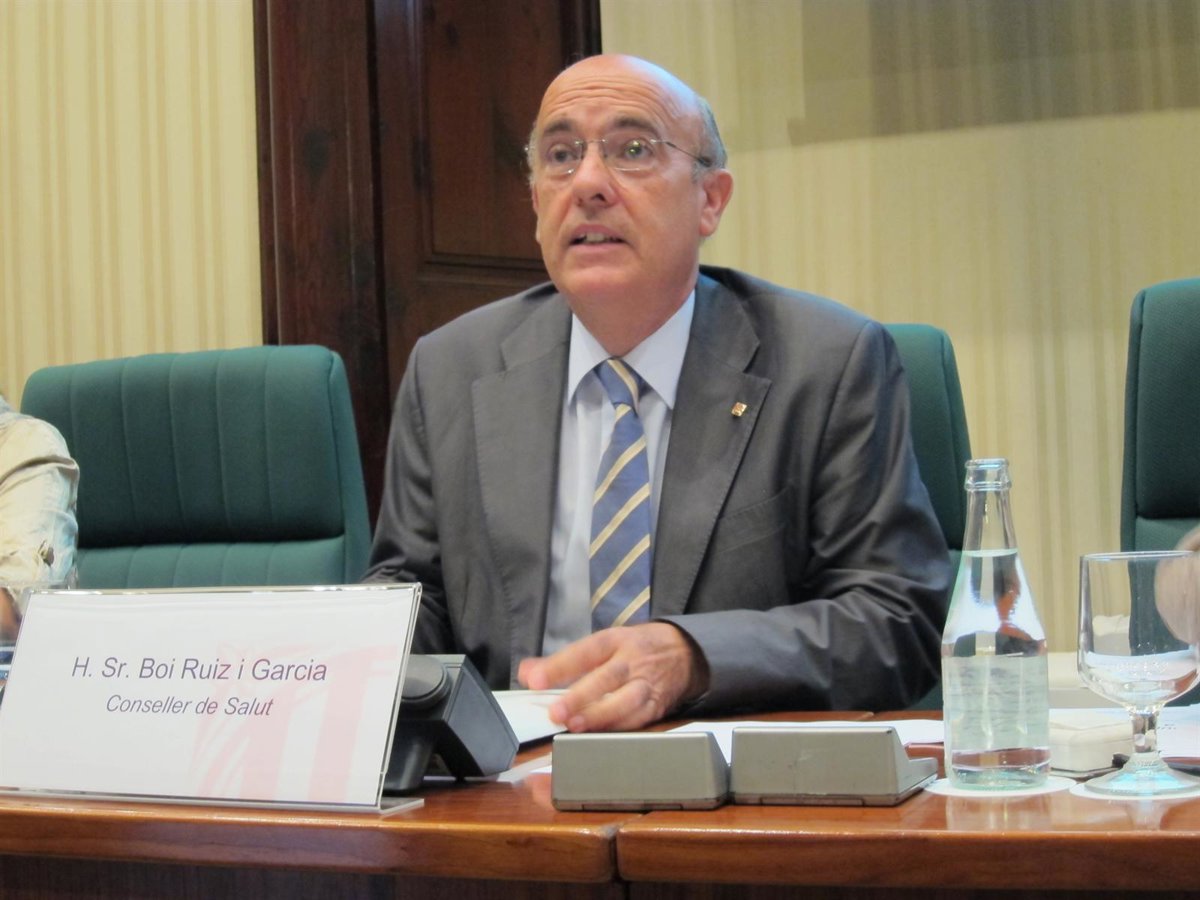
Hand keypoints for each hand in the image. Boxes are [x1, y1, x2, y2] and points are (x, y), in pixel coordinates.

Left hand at [517, 622, 707, 731]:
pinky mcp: (656, 706)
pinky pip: (638, 719)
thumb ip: (563, 661)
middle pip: (606, 677)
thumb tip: (527, 672)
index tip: (533, 679)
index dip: (559, 666)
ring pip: (625, 701)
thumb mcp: (602, 644)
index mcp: (614, 641)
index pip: (584, 651)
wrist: (684, 652)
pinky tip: (599, 737)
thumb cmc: (634, 649)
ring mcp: (646, 684)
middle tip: (555, 712)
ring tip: (575, 727)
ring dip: (599, 716)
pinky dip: (618, 729)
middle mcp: (631, 661)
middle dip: (579, 696)